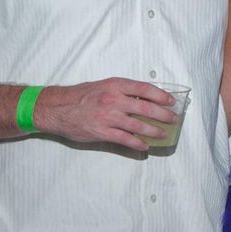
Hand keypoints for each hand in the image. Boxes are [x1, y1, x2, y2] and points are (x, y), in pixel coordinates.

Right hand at [36, 77, 177, 151]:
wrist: (57, 108)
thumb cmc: (81, 95)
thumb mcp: (104, 86)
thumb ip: (123, 91)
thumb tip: (144, 98)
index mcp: (115, 85)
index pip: (145, 89)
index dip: (161, 95)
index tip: (171, 101)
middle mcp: (114, 100)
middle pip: (146, 108)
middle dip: (163, 114)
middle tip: (173, 119)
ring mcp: (108, 117)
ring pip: (138, 125)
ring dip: (154, 131)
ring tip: (164, 134)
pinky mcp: (102, 132)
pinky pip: (125, 139)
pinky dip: (137, 143)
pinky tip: (145, 146)